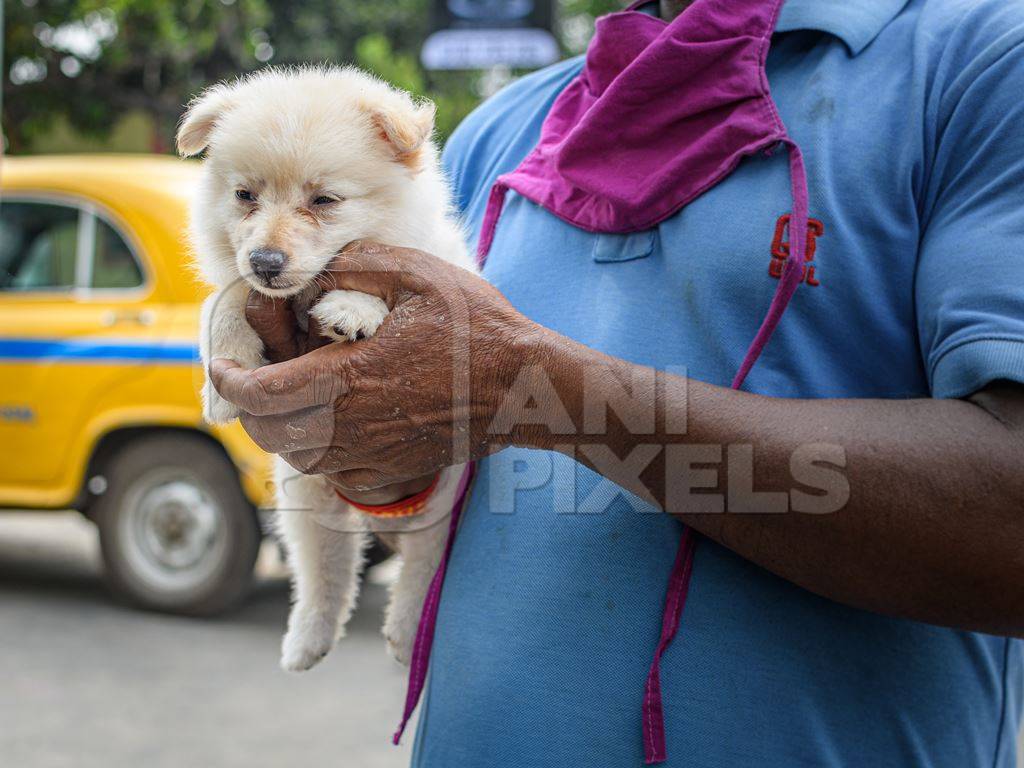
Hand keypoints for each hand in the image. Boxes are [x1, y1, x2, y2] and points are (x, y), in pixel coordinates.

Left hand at [210, 240, 543, 492]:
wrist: (525, 387)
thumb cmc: (476, 328)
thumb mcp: (417, 275)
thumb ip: (356, 265)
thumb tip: (313, 271)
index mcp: (346, 378)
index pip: (260, 393)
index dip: (229, 380)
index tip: (222, 365)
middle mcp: (351, 426)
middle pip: (270, 434)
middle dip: (248, 409)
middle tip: (249, 382)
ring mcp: (373, 454)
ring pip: (299, 458)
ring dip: (280, 432)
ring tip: (284, 401)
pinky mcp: (393, 469)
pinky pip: (336, 474)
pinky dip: (317, 454)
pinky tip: (329, 427)